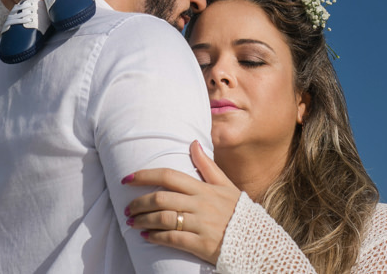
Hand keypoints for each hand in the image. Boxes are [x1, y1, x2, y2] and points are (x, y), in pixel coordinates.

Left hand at [122, 140, 240, 264]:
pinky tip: (146, 237)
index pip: (169, 176)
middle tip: (127, 207)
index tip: (127, 178)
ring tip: (132, 222)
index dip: (145, 175)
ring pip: (163, 218)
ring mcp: (201, 224)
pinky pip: (172, 238)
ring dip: (143, 220)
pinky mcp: (201, 244)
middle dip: (139, 202)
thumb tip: (193, 142)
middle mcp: (200, 204)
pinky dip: (155, 237)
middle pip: (161, 198)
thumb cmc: (240, 214)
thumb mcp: (226, 186)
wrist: (259, 243)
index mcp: (204, 189)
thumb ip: (207, 166)